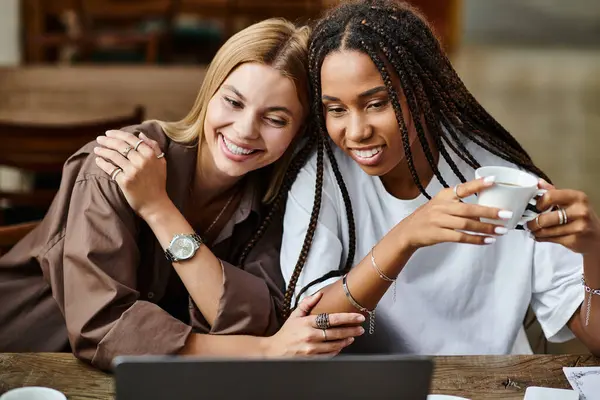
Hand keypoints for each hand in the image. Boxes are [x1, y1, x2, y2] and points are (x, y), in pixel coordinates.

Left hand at [94, 130, 167, 218]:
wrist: (155, 204)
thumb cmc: (158, 183)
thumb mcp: (161, 162)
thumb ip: (154, 146)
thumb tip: (140, 134)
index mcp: (150, 154)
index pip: (131, 139)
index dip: (118, 134)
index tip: (109, 133)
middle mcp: (141, 161)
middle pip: (120, 146)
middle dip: (107, 140)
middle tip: (99, 139)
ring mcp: (132, 171)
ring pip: (114, 156)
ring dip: (103, 150)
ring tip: (96, 149)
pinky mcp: (124, 181)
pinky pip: (111, 169)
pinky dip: (102, 163)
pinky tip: (98, 160)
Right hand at [264, 292, 364, 356]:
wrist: (274, 351)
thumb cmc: (286, 333)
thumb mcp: (294, 315)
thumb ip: (307, 304)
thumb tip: (319, 294)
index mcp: (307, 323)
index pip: (332, 319)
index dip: (348, 318)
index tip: (358, 317)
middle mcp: (310, 336)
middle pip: (337, 333)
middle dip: (352, 330)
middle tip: (360, 328)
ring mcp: (311, 349)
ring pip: (335, 345)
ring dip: (346, 341)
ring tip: (353, 337)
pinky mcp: (312, 359)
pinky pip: (329, 355)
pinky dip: (337, 350)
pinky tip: (342, 346)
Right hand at [397, 177, 513, 249]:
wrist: (408, 231)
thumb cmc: (428, 217)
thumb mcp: (439, 204)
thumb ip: (458, 204)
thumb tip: (483, 210)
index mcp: (443, 196)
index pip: (462, 188)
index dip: (477, 184)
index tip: (493, 180)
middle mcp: (441, 207)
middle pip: (468, 209)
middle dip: (489, 212)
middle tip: (506, 214)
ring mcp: (439, 221)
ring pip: (467, 224)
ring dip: (486, 228)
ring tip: (501, 230)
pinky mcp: (439, 235)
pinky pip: (461, 237)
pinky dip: (476, 239)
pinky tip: (488, 240)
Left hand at [528, 179, 599, 253]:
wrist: (597, 236)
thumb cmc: (581, 216)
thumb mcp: (571, 201)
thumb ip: (554, 192)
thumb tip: (539, 183)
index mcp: (578, 197)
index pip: (550, 196)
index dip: (540, 203)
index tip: (537, 207)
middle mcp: (579, 211)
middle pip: (545, 218)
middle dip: (533, 222)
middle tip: (528, 223)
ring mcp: (578, 227)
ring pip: (546, 230)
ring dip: (535, 231)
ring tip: (532, 230)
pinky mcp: (574, 240)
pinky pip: (550, 239)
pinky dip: (541, 238)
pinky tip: (539, 236)